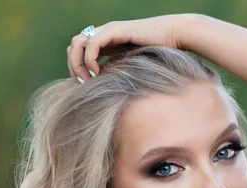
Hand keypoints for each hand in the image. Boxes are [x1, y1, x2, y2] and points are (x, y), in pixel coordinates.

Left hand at [66, 14, 199, 81]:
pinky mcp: (115, 31)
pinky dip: (90, 60)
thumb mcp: (133, 70)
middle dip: (73, 66)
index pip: (78, 51)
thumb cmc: (159, 56)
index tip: (85, 86)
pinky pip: (92, 43)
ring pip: (78, 42)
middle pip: (74, 46)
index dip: (76, 67)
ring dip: (78, 63)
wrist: (174, 37)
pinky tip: (97, 73)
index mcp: (106, 42)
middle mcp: (104, 34)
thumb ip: (119, 76)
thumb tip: (109, 98)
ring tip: (87, 79)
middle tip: (82, 84)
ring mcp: (107, 30)